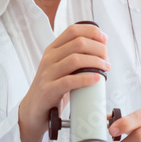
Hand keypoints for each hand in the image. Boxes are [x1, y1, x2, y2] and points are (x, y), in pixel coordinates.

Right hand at [18, 23, 108, 141]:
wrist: (33, 111)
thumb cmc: (52, 89)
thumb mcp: (61, 68)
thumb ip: (75, 58)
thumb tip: (102, 51)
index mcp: (52, 50)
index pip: (73, 30)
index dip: (92, 32)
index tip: (104, 40)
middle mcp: (49, 59)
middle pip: (78, 43)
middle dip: (98, 48)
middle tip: (107, 59)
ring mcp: (47, 74)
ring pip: (75, 59)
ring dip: (96, 62)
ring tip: (105, 69)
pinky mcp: (48, 90)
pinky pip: (69, 81)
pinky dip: (86, 78)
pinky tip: (97, 79)